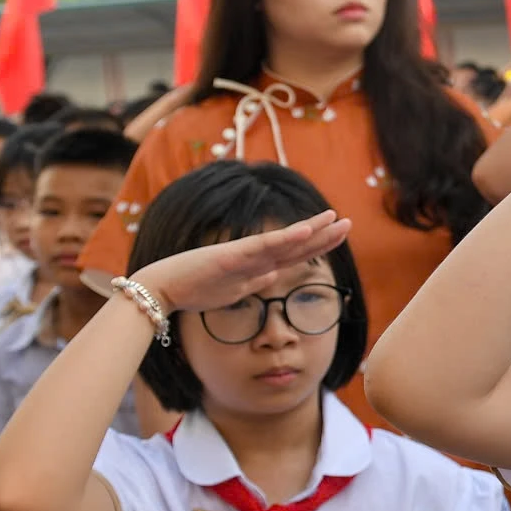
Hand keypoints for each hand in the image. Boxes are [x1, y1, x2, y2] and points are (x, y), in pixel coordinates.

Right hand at [130, 212, 352, 314]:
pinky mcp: (231, 256)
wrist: (161, 289)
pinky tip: (305, 230)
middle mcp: (254, 257)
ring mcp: (244, 254)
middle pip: (296, 245)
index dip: (319, 245)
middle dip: (324, 234)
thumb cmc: (193, 289)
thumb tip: (276, 275)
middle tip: (349, 222)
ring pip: (285, 241)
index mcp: (257, 267)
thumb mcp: (234, 292)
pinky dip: (285, 238)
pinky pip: (263, 246)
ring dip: (311, 230)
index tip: (340, 236)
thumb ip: (255, 283)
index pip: (295, 255)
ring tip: (334, 218)